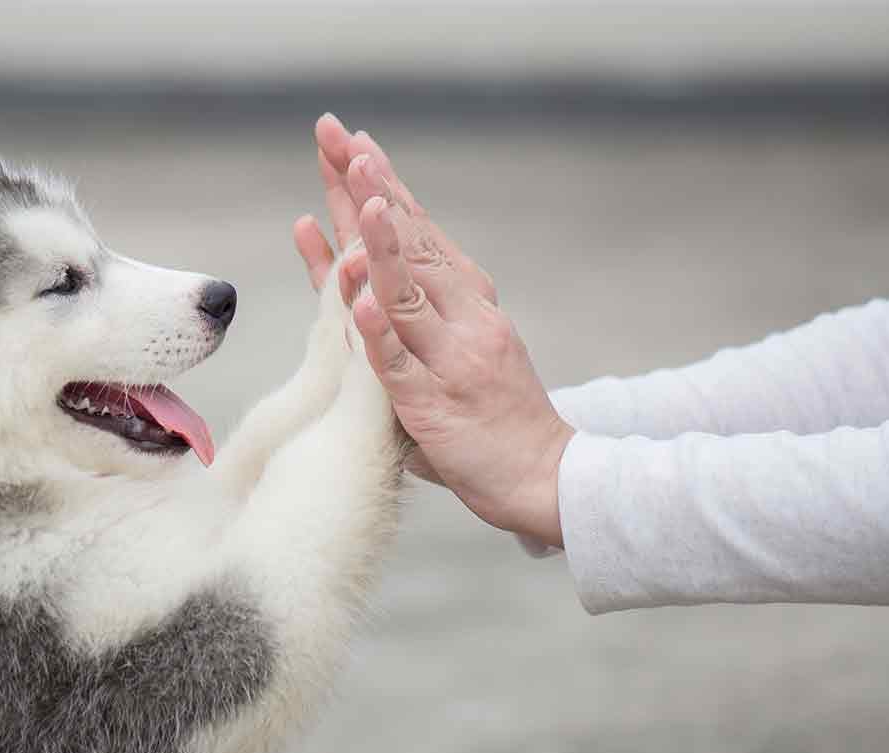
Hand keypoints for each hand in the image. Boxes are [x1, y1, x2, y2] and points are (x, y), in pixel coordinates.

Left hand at [293, 115, 573, 546]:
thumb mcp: (462, 347)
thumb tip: (366, 274)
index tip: (354, 142)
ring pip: (407, 294)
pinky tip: (359, 302)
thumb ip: (414, 313)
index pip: (419, 231)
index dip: (385, 186)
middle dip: (371, 190)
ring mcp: (450, 359)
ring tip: (358, 200)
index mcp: (468, 300)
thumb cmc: (495, 414)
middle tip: (341, 140)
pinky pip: (399, 365)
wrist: (547, 475)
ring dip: (381, 244)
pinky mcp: (434, 404)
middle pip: (409, 245)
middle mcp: (464, 318)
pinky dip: (378, 333)